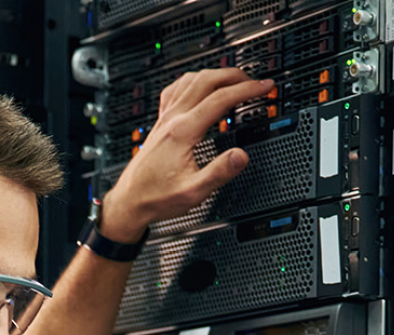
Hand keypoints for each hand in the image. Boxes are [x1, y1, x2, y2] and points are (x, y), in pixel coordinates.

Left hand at [100, 69, 274, 240]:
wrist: (129, 201)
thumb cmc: (156, 198)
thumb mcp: (193, 192)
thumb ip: (219, 173)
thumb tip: (241, 156)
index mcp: (183, 131)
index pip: (220, 99)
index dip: (246, 90)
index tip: (264, 86)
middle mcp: (172, 119)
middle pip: (206, 80)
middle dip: (234, 76)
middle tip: (254, 81)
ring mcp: (164, 119)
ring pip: (191, 80)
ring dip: (215, 74)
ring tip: (233, 80)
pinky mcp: (160, 123)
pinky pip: (175, 90)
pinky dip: (193, 81)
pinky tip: (198, 86)